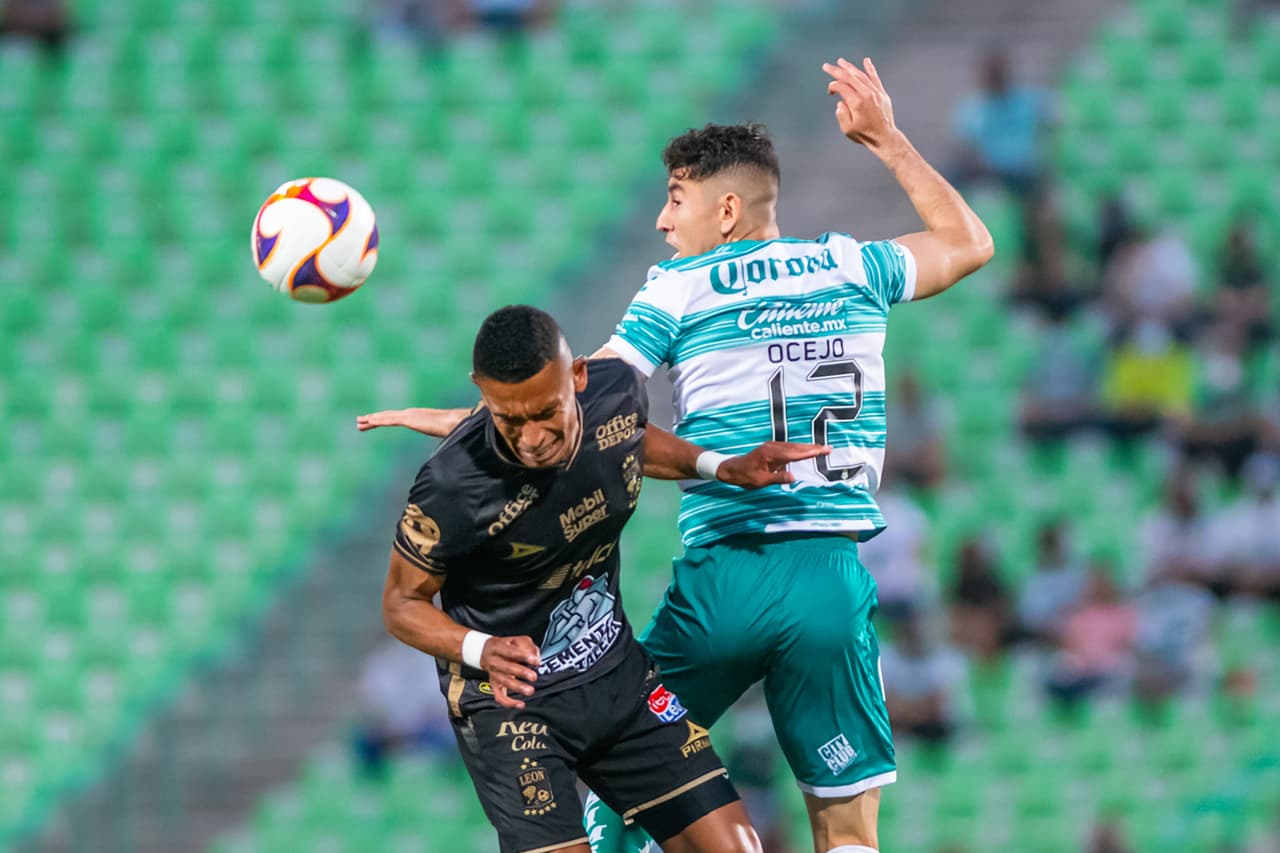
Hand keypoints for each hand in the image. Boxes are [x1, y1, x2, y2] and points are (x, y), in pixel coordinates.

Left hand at [356, 407, 467, 436]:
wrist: (458, 422)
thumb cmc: (453, 428)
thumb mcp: (441, 433)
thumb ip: (437, 434)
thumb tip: (444, 441)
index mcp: (417, 416)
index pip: (396, 418)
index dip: (383, 419)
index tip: (373, 422)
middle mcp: (411, 413)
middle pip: (387, 416)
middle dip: (373, 418)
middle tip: (359, 421)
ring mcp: (409, 415)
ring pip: (385, 417)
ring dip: (371, 420)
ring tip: (359, 422)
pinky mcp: (409, 419)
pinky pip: (390, 420)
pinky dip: (378, 421)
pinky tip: (369, 422)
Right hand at [479, 635, 540, 709]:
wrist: (485, 651)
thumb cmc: (505, 646)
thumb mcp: (516, 639)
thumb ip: (527, 645)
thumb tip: (535, 656)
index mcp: (497, 647)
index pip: (511, 652)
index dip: (524, 656)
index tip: (536, 661)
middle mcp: (493, 661)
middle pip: (506, 668)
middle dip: (521, 673)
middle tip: (533, 676)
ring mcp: (493, 674)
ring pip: (504, 682)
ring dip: (517, 687)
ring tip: (530, 690)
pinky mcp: (494, 685)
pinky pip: (499, 696)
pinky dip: (509, 703)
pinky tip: (520, 704)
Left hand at [716, 442, 830, 488]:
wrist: (731, 469)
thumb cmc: (745, 476)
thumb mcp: (761, 481)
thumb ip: (778, 478)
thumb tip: (793, 477)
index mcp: (772, 454)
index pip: (795, 453)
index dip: (811, 452)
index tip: (823, 450)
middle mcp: (773, 447)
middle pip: (797, 447)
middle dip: (813, 447)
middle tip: (829, 448)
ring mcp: (772, 446)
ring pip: (793, 446)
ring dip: (807, 447)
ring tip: (822, 449)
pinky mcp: (771, 448)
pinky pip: (788, 448)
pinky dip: (799, 449)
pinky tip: (805, 451)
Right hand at [822, 56, 895, 148]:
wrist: (884, 137)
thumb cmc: (864, 135)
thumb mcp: (847, 129)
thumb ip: (841, 114)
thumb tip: (839, 102)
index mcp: (856, 103)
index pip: (841, 87)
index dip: (833, 87)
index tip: (830, 93)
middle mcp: (866, 94)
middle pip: (849, 77)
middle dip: (836, 70)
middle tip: (826, 66)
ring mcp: (875, 92)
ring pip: (861, 75)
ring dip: (850, 67)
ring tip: (841, 62)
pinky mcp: (881, 93)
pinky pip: (875, 77)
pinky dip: (870, 69)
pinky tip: (866, 60)